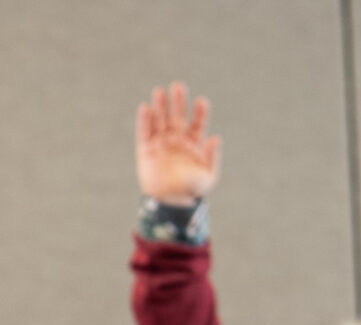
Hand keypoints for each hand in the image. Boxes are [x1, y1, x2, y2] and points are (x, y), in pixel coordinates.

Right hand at [136, 82, 220, 204]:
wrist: (172, 203)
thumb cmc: (192, 190)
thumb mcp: (208, 176)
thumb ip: (212, 157)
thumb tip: (216, 137)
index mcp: (194, 145)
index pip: (197, 124)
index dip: (200, 113)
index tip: (202, 101)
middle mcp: (177, 140)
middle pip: (177, 117)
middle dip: (178, 102)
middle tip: (179, 86)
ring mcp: (161, 143)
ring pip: (160, 120)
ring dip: (160, 106)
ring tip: (160, 91)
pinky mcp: (146, 149)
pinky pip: (144, 132)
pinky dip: (145, 120)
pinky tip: (146, 108)